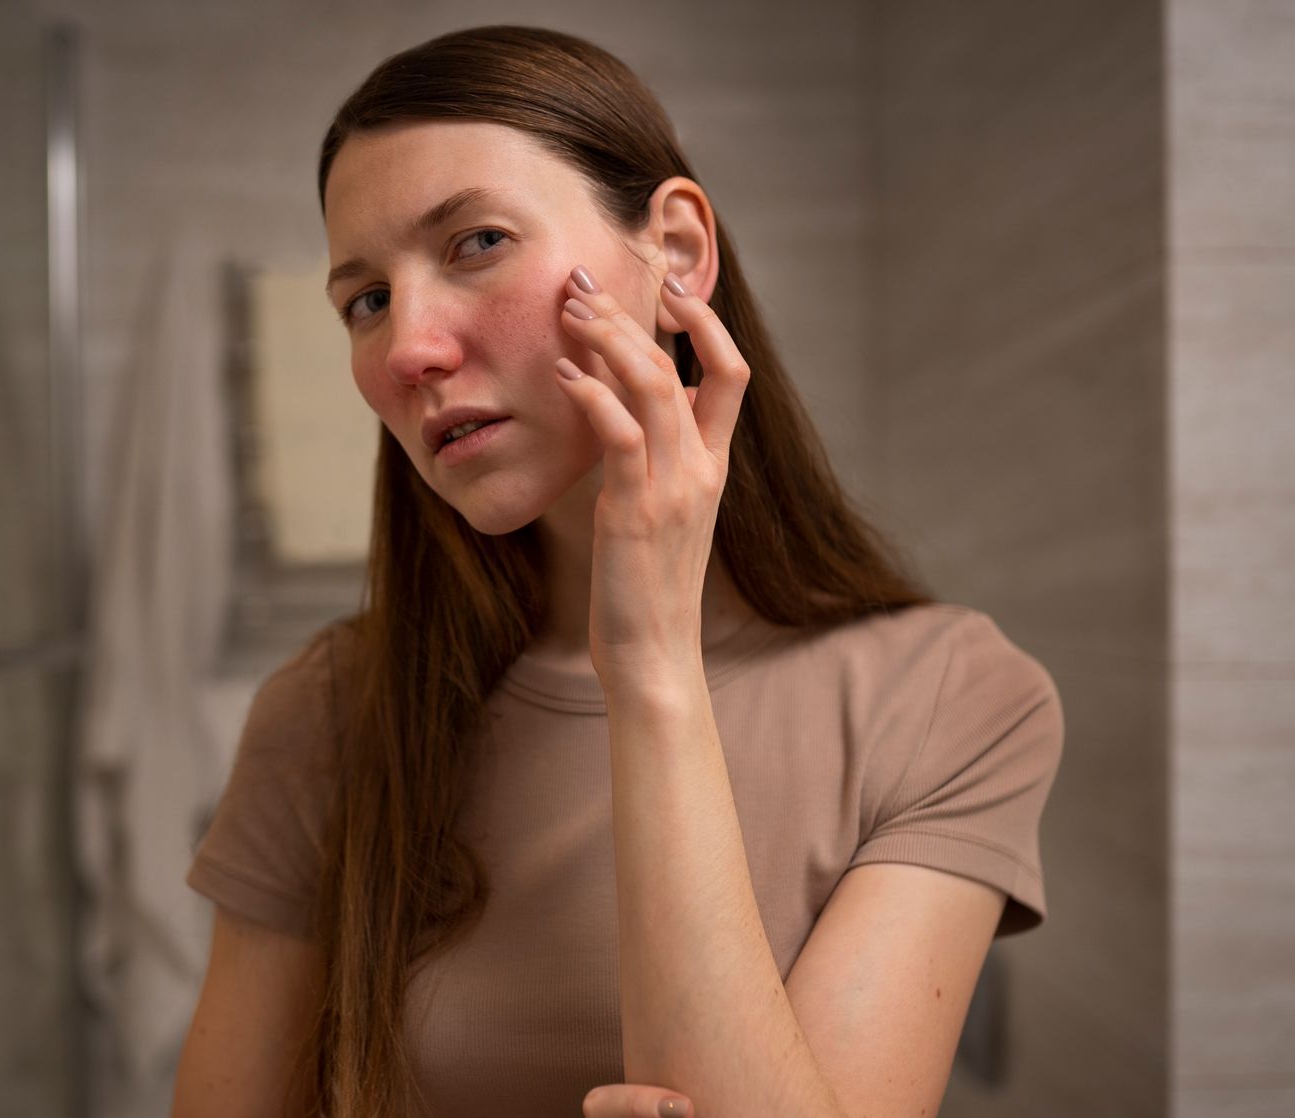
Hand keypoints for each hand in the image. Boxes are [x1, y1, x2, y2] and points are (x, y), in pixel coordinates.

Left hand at [553, 264, 750, 691]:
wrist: (655, 655)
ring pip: (654, 387)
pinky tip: (562, 375)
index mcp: (714, 466)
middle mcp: (701, 470)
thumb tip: (651, 406)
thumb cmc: (648, 585)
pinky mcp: (634, 512)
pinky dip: (591, 396)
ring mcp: (672, 489)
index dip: (705, 322)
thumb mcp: (666, 511)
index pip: (731, 372)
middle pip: (683, 366)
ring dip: (610, 341)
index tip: (665, 288)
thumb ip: (664, 457)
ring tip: (571, 312)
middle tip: (585, 285)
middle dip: (633, 316)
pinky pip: (620, 435)